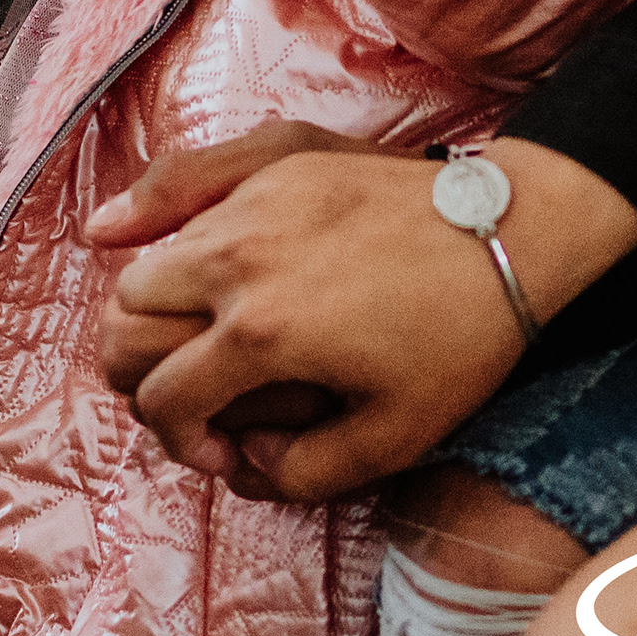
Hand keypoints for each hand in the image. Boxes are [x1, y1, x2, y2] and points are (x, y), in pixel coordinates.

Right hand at [97, 126, 636, 500]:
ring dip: (150, 309)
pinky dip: (150, 218)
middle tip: (188, 394)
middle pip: (124, 324)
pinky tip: (134, 236)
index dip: (179, 442)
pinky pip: (182, 185)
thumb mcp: (391, 438)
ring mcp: (251, 202)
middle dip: (141, 374)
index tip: (222, 450)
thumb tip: (240, 459)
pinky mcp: (274, 161)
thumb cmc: (460, 336)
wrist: (512, 230)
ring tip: (190, 335)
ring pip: (145, 262)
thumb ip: (297, 473)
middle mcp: (237, 260)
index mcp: (261, 331)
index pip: (163, 399)